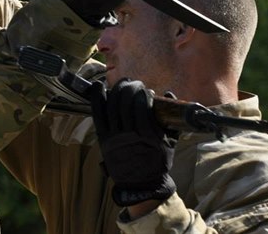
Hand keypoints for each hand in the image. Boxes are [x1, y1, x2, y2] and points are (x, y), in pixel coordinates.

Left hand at [89, 79, 176, 206]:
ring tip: (123, 83)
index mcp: (149, 137)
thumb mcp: (170, 142)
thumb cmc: (157, 162)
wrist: (140, 184)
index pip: (142, 108)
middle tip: (134, 83)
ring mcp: (115, 138)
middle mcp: (130, 136)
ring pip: (112, 107)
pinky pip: (98, 115)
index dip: (143, 95)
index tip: (147, 91)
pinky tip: (98, 85)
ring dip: (117, 90)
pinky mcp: (104, 139)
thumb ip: (171, 118)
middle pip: (126, 104)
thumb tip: (169, 93)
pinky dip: (97, 99)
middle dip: (130, 88)